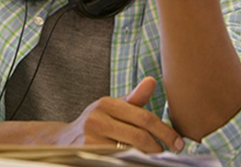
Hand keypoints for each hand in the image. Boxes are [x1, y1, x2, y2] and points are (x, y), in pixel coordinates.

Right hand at [55, 77, 183, 152]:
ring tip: (156, 159)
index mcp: (106, 104)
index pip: (143, 117)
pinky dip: (132, 162)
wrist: (63, 141)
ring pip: (130, 152)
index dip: (164, 131)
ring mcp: (90, 140)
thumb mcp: (112, 107)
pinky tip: (138, 162)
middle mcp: (97, 120)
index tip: (178, 141)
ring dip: (148, 158)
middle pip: (139, 136)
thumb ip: (134, 99)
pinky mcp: (87, 155)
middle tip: (169, 153)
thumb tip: (152, 81)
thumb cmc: (96, 123)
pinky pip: (117, 160)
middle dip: (159, 147)